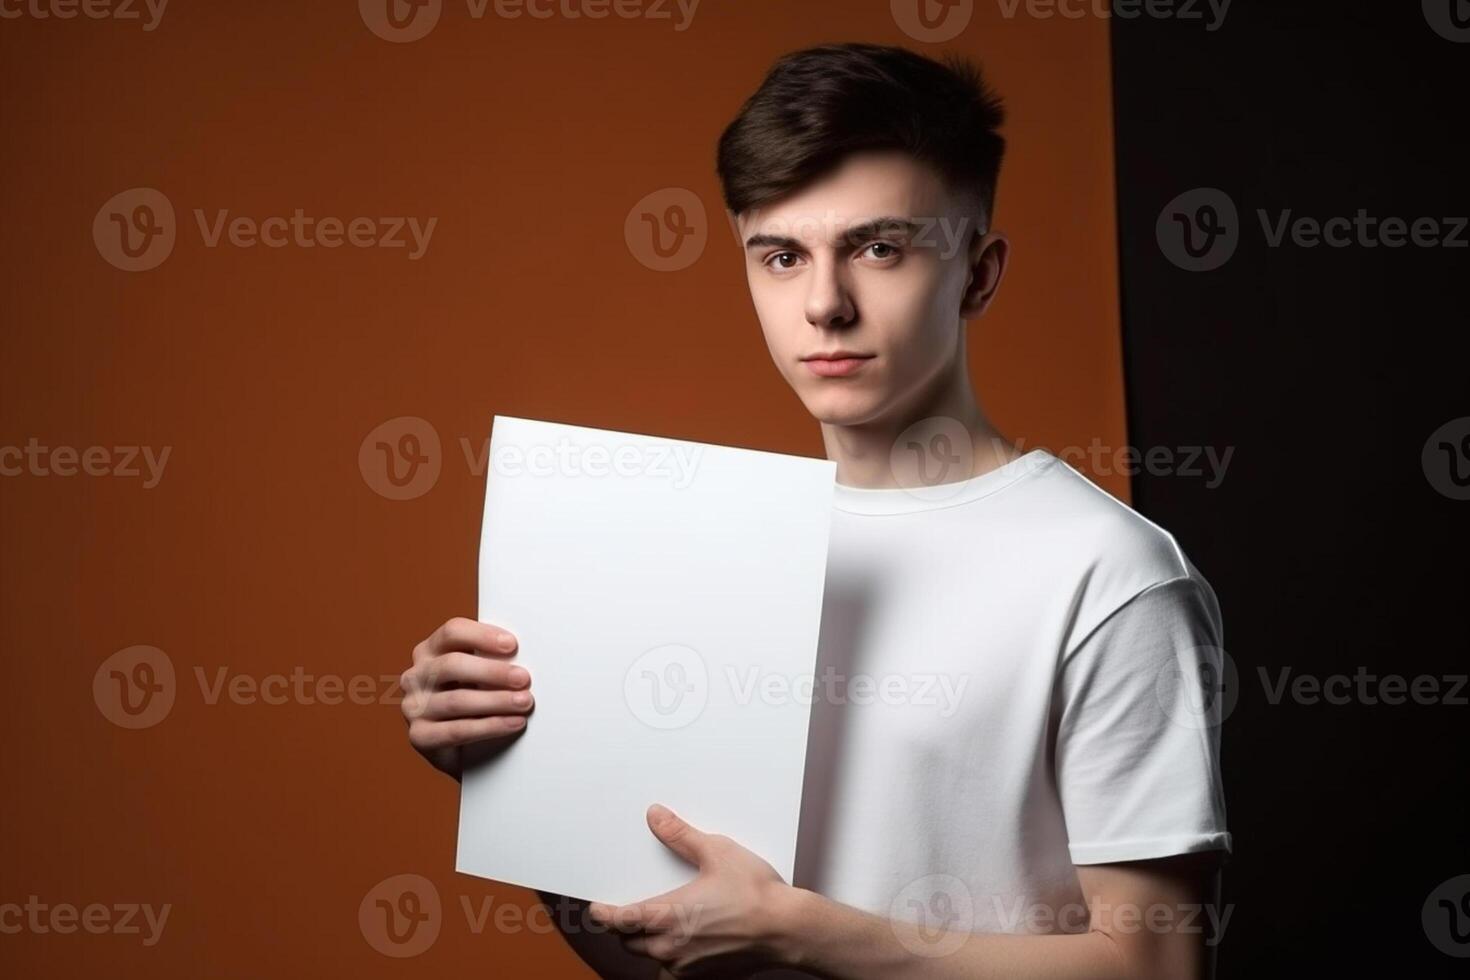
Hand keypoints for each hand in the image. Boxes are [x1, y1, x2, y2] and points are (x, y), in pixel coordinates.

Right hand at [400, 616, 533, 778]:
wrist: (464, 748)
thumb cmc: (476, 700)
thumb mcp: (480, 674)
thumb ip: (492, 659)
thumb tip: (524, 654)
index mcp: (430, 651)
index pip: (452, 632)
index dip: (482, 636)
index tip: (512, 645)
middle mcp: (415, 675)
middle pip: (452, 665)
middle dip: (493, 672)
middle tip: (524, 678)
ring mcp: (413, 706)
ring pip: (456, 700)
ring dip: (496, 701)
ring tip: (524, 702)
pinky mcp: (419, 736)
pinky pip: (456, 730)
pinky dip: (490, 726)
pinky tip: (513, 723)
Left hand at [587, 804, 794, 977]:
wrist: (787, 930)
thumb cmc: (756, 893)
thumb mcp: (716, 852)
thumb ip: (680, 835)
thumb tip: (656, 817)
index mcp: (667, 915)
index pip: (619, 920)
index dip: (602, 914)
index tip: (596, 907)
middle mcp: (671, 946)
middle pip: (630, 941)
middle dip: (624, 928)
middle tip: (627, 912)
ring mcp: (687, 965)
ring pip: (651, 958)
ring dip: (647, 945)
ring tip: (654, 928)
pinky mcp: (704, 976)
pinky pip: (673, 972)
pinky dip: (670, 960)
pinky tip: (683, 945)